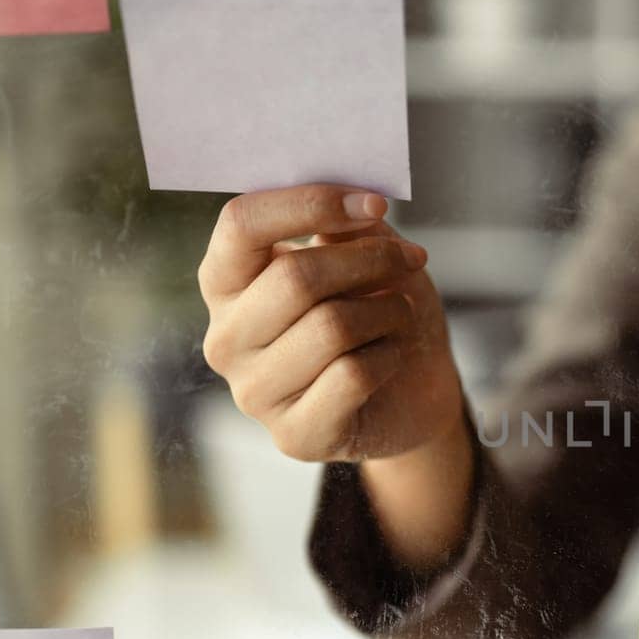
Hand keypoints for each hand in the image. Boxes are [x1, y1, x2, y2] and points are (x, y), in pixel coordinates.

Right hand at [198, 185, 466, 462]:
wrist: (413, 391)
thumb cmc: (379, 311)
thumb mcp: (368, 255)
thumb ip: (348, 226)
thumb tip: (353, 205)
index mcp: (226, 283)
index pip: (241, 225)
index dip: (310, 204)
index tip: (374, 203)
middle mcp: (225, 338)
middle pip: (294, 278)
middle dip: (370, 261)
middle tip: (412, 259)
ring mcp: (253, 392)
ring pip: (330, 327)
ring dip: (386, 311)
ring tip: (398, 314)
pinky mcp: (293, 435)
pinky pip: (352, 376)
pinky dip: (389, 356)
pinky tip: (391, 357)